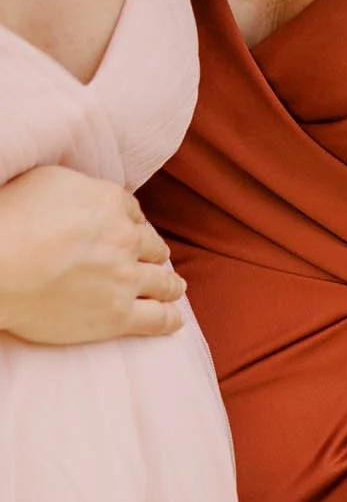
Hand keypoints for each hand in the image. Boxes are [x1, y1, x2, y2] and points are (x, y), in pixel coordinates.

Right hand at [0, 165, 184, 342]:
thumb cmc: (10, 218)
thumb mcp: (50, 181)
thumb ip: (82, 188)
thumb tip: (93, 196)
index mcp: (110, 204)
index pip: (133, 215)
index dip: (133, 226)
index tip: (131, 234)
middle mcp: (125, 240)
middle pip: (151, 247)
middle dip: (151, 254)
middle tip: (151, 262)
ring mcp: (125, 279)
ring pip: (162, 282)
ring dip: (169, 284)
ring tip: (173, 288)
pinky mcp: (118, 316)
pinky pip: (157, 319)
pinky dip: (169, 319)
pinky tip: (173, 320)